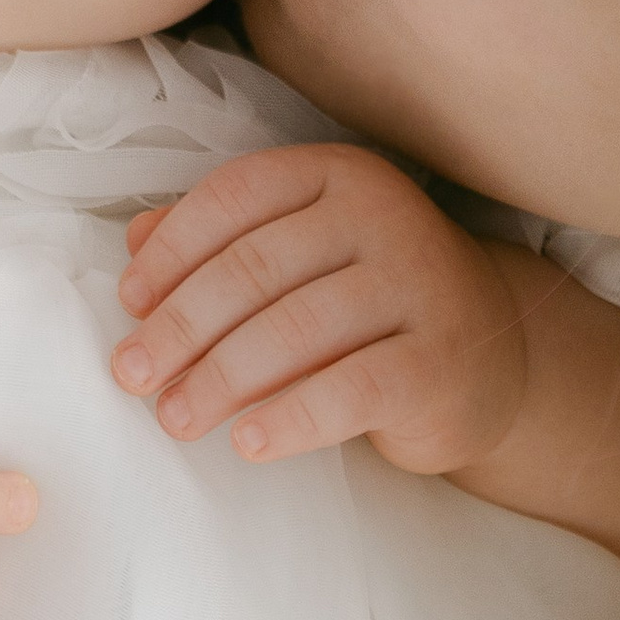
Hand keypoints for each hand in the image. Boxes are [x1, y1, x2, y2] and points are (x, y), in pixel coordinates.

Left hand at [115, 142, 530, 466]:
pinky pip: (349, 391)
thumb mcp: (300, 252)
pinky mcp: (440, 361)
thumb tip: (134, 239)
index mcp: (337, 176)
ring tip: (174, 417)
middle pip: (255, 267)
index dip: (172, 250)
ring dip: (219, 379)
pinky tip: (246, 443)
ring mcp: (418, 286)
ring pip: (295, 329)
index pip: (235, 196)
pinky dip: (289, 419)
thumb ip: (222, 239)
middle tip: (132, 374)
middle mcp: (383, 217)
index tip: (130, 304)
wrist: (489, 354)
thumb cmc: (368, 301)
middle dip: (181, 326)